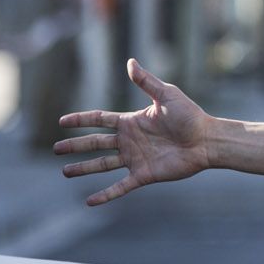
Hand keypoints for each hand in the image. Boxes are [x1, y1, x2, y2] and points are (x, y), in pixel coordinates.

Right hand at [54, 59, 212, 204]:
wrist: (207, 141)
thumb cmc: (191, 116)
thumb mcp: (166, 95)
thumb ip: (146, 82)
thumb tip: (130, 62)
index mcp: (131, 122)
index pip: (99, 120)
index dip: (81, 120)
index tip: (61, 122)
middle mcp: (130, 141)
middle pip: (95, 143)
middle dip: (75, 146)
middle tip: (56, 149)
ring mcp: (136, 158)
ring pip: (102, 165)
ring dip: (84, 168)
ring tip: (65, 172)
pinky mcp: (144, 174)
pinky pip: (121, 186)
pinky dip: (106, 194)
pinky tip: (90, 201)